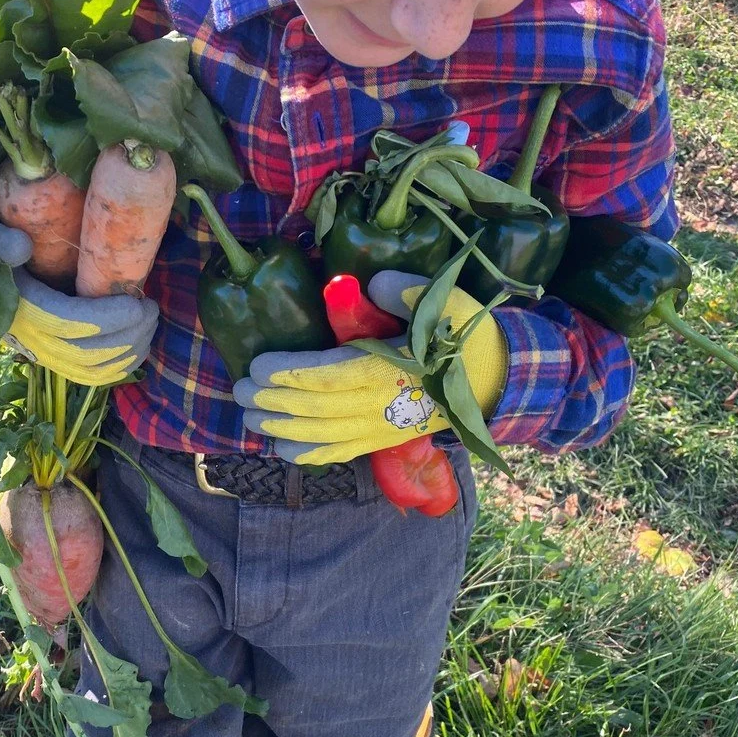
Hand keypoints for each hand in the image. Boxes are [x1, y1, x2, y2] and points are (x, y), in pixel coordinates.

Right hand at [0, 222, 157, 385]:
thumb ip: (2, 243)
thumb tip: (21, 246)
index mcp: (24, 311)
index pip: (70, 324)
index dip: (109, 319)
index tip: (137, 302)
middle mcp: (34, 341)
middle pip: (89, 352)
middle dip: (129, 333)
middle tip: (151, 307)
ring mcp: (46, 356)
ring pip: (95, 370)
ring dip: (130, 351)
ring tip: (150, 322)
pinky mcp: (56, 362)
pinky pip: (92, 377)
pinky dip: (121, 368)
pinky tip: (141, 346)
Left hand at [233, 270, 507, 464]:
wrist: (499, 383)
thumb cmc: (468, 338)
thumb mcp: (448, 303)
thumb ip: (407, 291)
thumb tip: (372, 282)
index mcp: (389, 371)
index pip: (326, 377)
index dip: (287, 374)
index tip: (257, 366)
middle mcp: (379, 406)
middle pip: (313, 409)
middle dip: (271, 403)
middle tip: (238, 391)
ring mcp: (381, 428)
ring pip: (320, 436)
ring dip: (280, 430)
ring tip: (248, 418)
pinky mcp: (384, 439)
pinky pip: (341, 453)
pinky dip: (309, 454)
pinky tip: (282, 450)